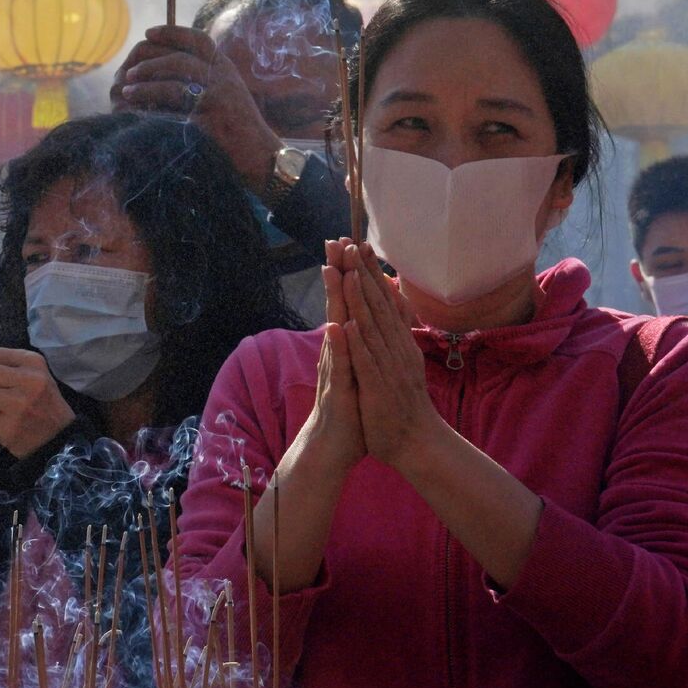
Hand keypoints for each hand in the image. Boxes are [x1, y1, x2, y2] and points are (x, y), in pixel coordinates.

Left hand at [110, 26, 280, 194]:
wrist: (259, 155)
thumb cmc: (238, 127)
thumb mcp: (226, 92)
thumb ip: (207, 75)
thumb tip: (169, 61)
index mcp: (225, 67)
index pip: (198, 39)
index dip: (171, 32)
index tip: (148, 33)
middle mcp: (223, 77)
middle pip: (181, 57)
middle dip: (150, 62)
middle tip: (130, 72)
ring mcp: (218, 96)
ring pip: (175, 78)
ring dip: (146, 82)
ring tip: (126, 90)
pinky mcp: (210, 117)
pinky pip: (174, 104)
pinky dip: (151, 102)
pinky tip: (136, 108)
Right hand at [299, 240, 366, 474]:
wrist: (333, 446)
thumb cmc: (349, 409)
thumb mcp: (356, 370)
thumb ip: (355, 343)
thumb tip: (356, 317)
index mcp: (345, 345)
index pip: (347, 302)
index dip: (348, 274)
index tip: (349, 243)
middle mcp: (336, 351)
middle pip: (337, 305)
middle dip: (337, 273)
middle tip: (334, 240)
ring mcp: (335, 368)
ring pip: (335, 327)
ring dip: (333, 299)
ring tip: (331, 269)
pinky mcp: (337, 390)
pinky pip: (339, 365)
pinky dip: (339, 346)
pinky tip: (338, 326)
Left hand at [338, 242, 442, 469]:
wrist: (416, 442)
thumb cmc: (403, 402)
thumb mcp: (399, 360)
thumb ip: (393, 334)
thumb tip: (390, 306)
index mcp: (397, 341)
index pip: (383, 300)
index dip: (370, 272)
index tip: (358, 244)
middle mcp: (396, 348)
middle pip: (378, 305)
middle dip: (363, 274)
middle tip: (350, 244)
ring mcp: (388, 366)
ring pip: (372, 327)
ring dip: (360, 299)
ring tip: (348, 272)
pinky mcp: (378, 386)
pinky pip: (367, 362)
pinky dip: (358, 343)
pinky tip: (348, 325)